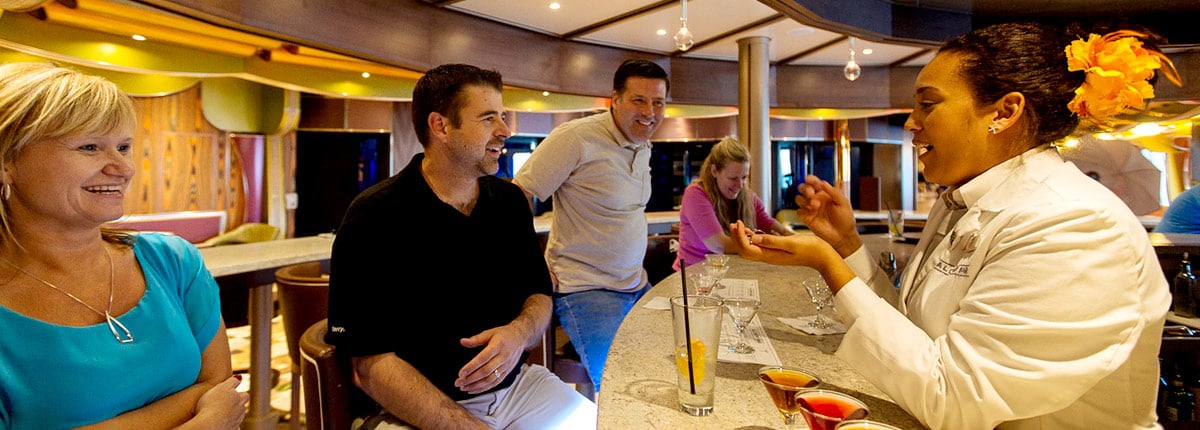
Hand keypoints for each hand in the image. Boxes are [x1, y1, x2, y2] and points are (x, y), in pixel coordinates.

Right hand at [188, 375, 247, 428]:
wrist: (208, 425)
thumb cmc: (211, 405)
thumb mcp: (221, 387)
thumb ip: (232, 382)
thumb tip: (240, 377)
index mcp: (238, 399)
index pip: (244, 395)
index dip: (239, 394)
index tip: (233, 393)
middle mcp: (240, 410)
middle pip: (243, 407)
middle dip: (239, 404)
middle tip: (230, 404)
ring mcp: (236, 421)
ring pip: (239, 417)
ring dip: (234, 414)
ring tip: (223, 413)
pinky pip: (234, 428)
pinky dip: (230, 425)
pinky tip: (223, 424)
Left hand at [455, 326, 523, 394]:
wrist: (521, 337)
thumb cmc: (504, 335)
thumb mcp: (490, 333)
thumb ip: (476, 339)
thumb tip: (463, 342)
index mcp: (498, 346)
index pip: (483, 358)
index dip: (472, 367)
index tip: (461, 373)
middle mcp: (503, 357)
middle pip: (486, 371)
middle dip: (471, 379)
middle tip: (458, 383)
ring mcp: (506, 366)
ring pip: (490, 379)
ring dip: (476, 386)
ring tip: (464, 388)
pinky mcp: (507, 372)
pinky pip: (495, 382)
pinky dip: (484, 388)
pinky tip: (474, 390)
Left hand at [731, 221, 856, 293]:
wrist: (823, 257)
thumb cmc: (810, 249)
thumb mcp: (791, 243)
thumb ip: (772, 241)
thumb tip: (754, 238)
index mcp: (770, 256)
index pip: (746, 248)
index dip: (739, 236)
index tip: (739, 223)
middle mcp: (769, 257)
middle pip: (745, 250)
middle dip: (737, 237)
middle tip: (734, 223)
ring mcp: (772, 255)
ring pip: (751, 248)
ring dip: (743, 237)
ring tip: (739, 225)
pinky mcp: (777, 251)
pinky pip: (760, 246)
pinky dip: (753, 238)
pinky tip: (752, 230)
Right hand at [794, 175, 860, 255]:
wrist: (843, 236)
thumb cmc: (845, 219)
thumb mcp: (843, 203)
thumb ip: (834, 192)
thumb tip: (823, 183)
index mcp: (825, 193)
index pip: (814, 183)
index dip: (811, 179)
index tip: (809, 179)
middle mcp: (816, 199)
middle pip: (803, 189)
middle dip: (805, 189)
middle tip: (811, 193)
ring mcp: (811, 209)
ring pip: (799, 199)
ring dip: (804, 200)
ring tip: (815, 205)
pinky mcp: (807, 218)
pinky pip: (799, 211)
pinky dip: (803, 210)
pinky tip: (811, 213)